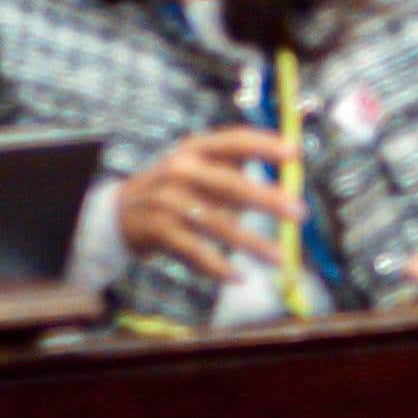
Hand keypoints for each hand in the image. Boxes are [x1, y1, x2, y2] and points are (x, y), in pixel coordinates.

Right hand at [115, 121, 297, 301]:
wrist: (119, 214)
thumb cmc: (175, 188)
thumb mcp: (196, 166)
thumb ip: (233, 169)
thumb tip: (283, 185)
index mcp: (194, 148)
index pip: (233, 140)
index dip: (264, 145)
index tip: (294, 154)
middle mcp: (180, 170)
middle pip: (230, 184)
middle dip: (267, 199)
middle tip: (298, 213)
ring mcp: (168, 201)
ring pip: (218, 223)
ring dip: (251, 242)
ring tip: (279, 257)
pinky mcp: (160, 231)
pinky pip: (196, 251)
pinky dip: (218, 267)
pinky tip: (239, 277)